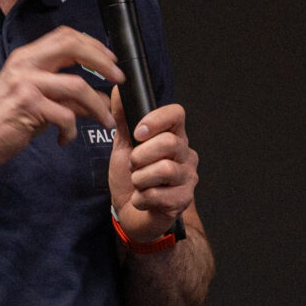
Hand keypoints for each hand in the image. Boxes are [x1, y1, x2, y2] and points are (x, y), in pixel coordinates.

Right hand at [0, 27, 122, 169]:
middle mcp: (25, 63)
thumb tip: (99, 97)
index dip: (92, 44)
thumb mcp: (37, 99)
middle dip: (102, 61)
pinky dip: (71, 131)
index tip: (111, 59)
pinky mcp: (27, 105)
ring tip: (104, 121)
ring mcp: (25, 82)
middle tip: (119, 79)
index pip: (65, 36)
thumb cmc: (6, 120)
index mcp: (27, 57)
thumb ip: (65, 93)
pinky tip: (65, 139)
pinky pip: (66, 115)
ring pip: (77, 85)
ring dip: (97, 105)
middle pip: (73, 46)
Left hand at [109, 96, 197, 238]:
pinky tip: (141, 199)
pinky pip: (160, 194)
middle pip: (170, 142)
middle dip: (141, 155)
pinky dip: (141, 198)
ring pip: (165, 169)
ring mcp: (187, 178)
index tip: (138, 133)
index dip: (157, 120)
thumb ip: (122, 120)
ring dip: (140, 179)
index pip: (177, 114)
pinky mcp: (183, 200)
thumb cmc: (129, 180)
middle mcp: (185, 155)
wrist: (130, 215)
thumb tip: (117, 90)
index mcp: (173, 137)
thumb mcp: (123, 147)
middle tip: (134, 166)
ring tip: (137, 184)